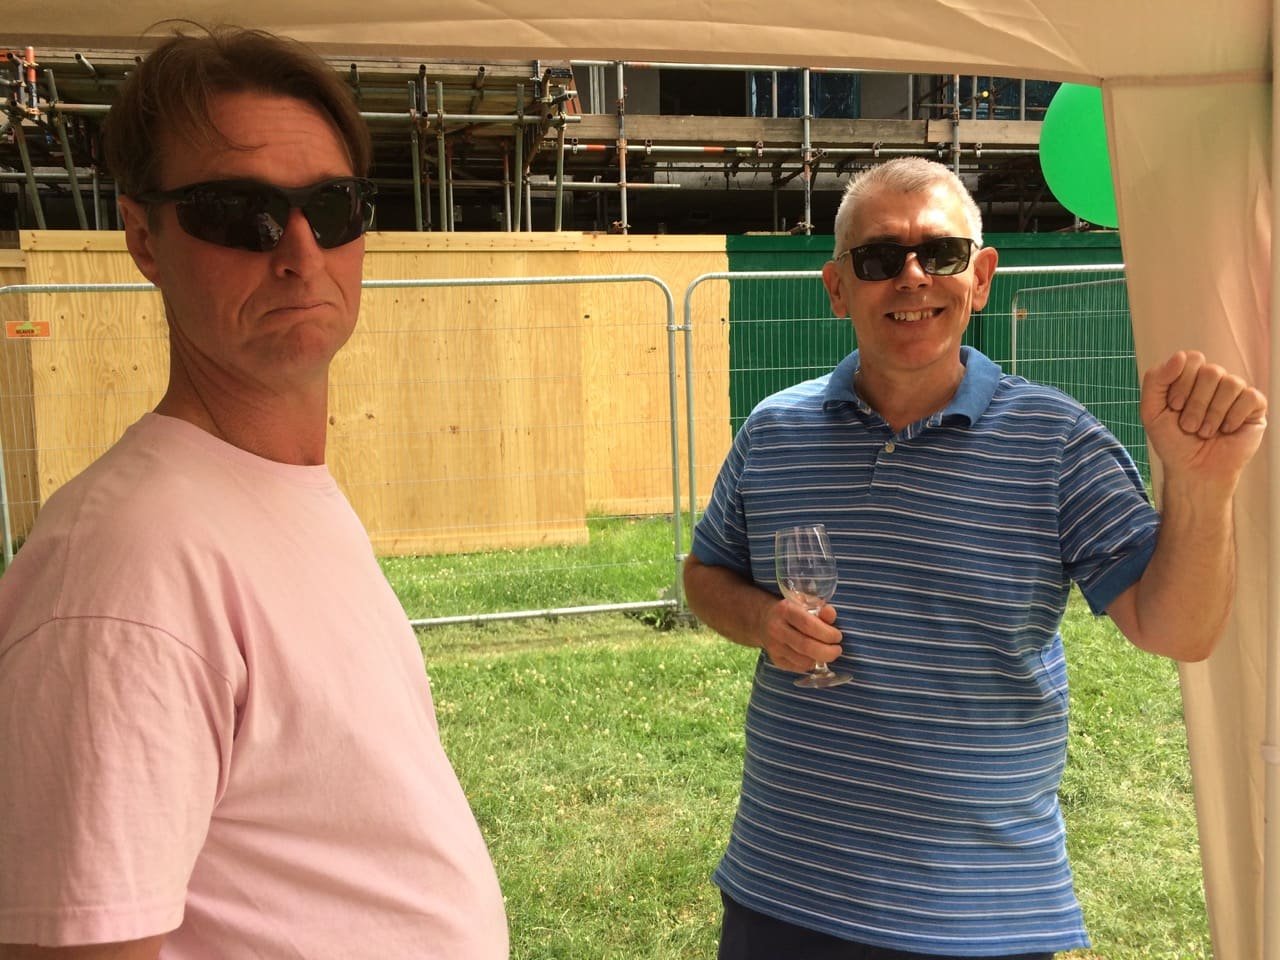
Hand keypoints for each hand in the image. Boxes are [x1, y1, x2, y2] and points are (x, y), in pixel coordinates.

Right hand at [759, 598, 843, 672]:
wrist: (764, 619)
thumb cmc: (791, 610)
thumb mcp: (804, 603)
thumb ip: (820, 609)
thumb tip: (831, 615)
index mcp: (785, 610)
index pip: (808, 625)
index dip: (827, 633)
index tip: (837, 636)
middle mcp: (777, 629)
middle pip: (806, 646)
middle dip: (828, 652)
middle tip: (837, 650)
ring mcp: (774, 647)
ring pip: (803, 661)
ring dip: (820, 659)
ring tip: (826, 652)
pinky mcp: (775, 660)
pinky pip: (799, 668)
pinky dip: (811, 664)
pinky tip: (813, 656)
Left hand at [1140, 350, 1266, 490]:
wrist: (1193, 469)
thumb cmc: (1172, 441)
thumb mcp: (1151, 411)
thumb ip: (1156, 380)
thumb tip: (1180, 355)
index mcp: (1190, 377)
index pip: (1192, 358)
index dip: (1181, 383)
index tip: (1174, 406)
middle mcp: (1214, 381)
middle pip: (1211, 371)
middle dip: (1196, 403)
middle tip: (1188, 426)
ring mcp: (1235, 393)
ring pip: (1231, 383)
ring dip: (1213, 414)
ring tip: (1205, 432)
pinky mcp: (1254, 407)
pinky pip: (1250, 397)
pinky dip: (1233, 417)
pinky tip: (1225, 431)